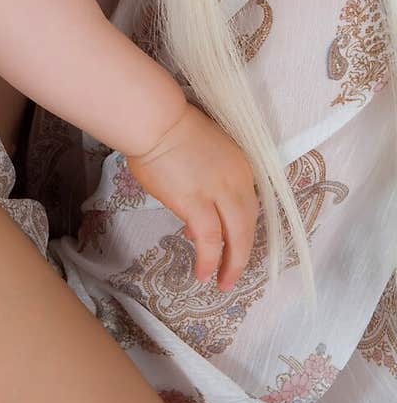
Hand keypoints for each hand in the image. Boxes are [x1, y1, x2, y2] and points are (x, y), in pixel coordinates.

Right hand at [126, 104, 258, 290]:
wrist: (154, 120)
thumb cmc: (169, 127)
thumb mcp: (200, 151)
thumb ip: (206, 180)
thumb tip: (194, 218)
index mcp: (240, 164)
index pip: (247, 204)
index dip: (239, 227)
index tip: (227, 240)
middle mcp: (237, 180)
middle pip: (248, 224)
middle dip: (243, 252)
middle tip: (234, 272)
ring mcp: (219, 192)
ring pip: (237, 236)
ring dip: (232, 263)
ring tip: (223, 282)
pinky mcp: (197, 204)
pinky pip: (210, 240)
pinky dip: (211, 260)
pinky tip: (204, 274)